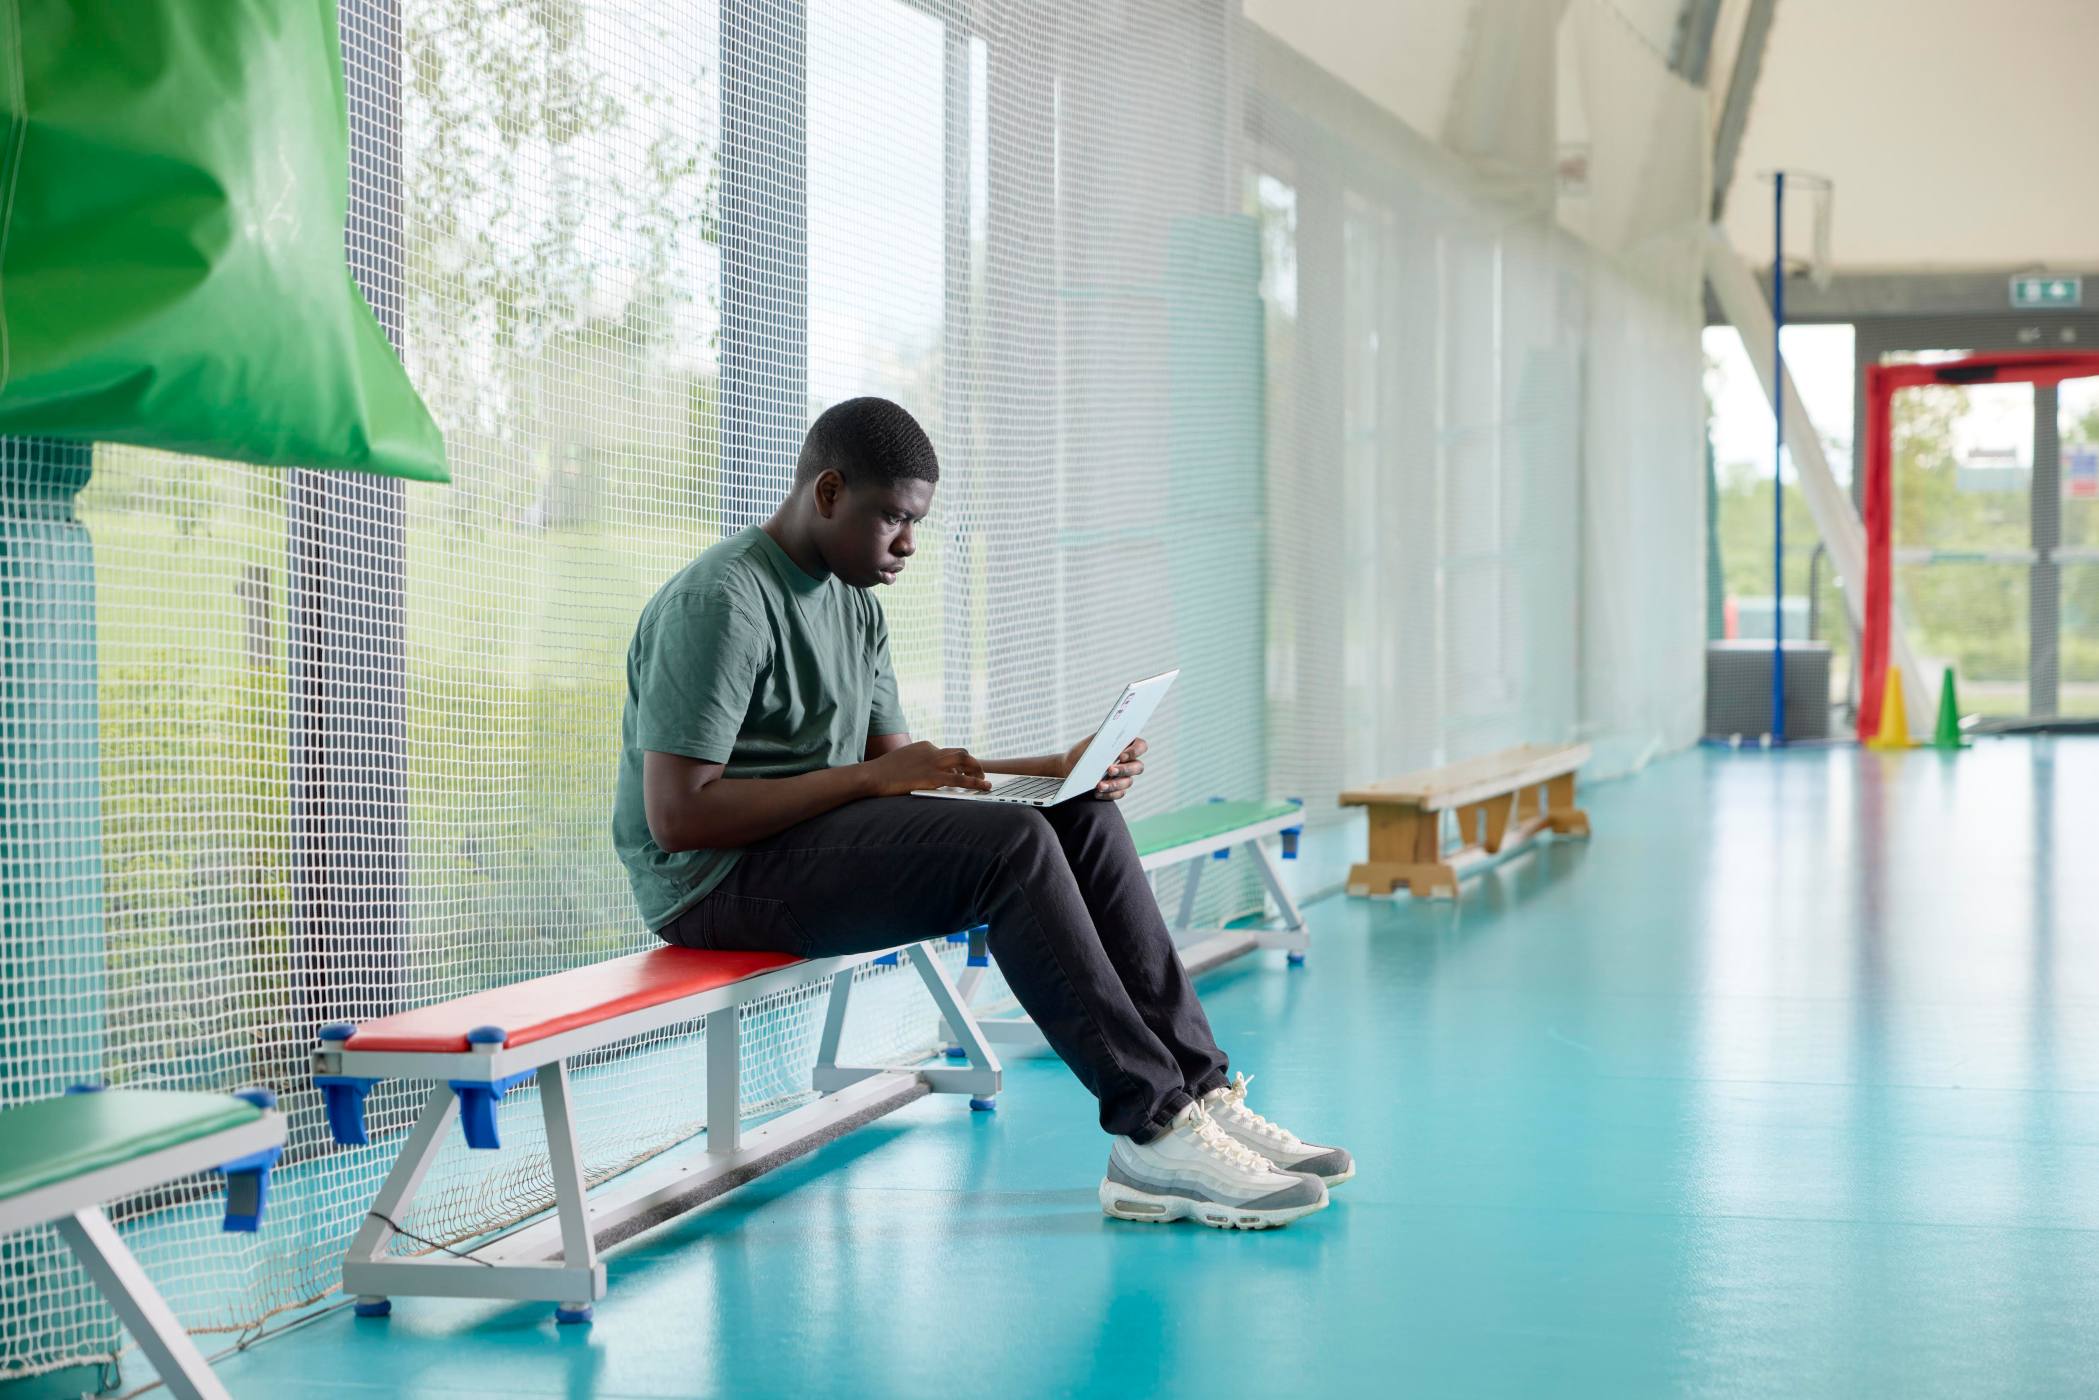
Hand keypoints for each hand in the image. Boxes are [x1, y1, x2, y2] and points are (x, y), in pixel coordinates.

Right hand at [865, 740, 990, 796]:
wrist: (872, 775)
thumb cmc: (883, 772)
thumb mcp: (903, 761)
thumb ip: (917, 764)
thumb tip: (924, 773)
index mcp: (925, 746)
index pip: (948, 752)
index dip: (958, 764)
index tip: (962, 773)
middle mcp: (932, 750)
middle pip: (961, 753)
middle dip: (973, 763)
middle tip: (979, 773)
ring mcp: (933, 763)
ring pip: (965, 762)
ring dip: (978, 770)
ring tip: (985, 781)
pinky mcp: (933, 777)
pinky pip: (961, 779)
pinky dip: (975, 783)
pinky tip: (984, 787)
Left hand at [1064, 735, 1146, 801]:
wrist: (1069, 767)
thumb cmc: (1083, 751)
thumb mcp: (1091, 742)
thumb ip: (1103, 738)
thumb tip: (1110, 738)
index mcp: (1126, 745)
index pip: (1141, 746)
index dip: (1135, 751)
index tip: (1121, 756)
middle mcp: (1129, 761)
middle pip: (1138, 767)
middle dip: (1124, 770)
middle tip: (1110, 770)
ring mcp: (1124, 776)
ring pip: (1128, 782)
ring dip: (1114, 784)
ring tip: (1099, 785)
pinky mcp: (1117, 789)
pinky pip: (1119, 794)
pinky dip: (1108, 794)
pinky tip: (1097, 793)